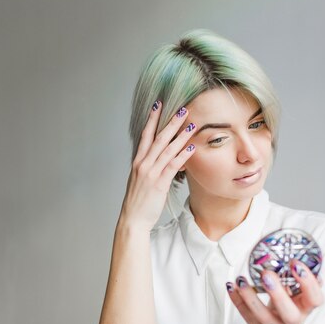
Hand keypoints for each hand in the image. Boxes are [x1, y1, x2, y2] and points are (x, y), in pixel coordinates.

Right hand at [119, 102, 197, 230]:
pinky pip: (172, 165)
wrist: (133, 218)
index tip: (158, 104)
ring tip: (192, 124)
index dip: (152, 119)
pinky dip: (182, 155)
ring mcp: (150, 173)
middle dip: (171, 122)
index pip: (145, 135)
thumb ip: (150, 167)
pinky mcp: (159, 183)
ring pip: (167, 149)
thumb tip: (162, 158)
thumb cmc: (138, 201)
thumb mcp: (141, 179)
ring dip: (181, 135)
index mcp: (138, 162)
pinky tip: (190, 146)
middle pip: (158, 138)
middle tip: (182, 109)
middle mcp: (143, 164)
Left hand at [226, 260, 324, 323]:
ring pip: (263, 317)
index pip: (315, 299)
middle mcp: (293, 322)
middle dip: (277, 293)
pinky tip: (231, 286)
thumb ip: (298, 281)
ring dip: (250, 296)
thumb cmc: (289, 310)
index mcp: (306, 309)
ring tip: (241, 279)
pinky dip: (237, 300)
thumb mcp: (298, 297)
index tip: (295, 264)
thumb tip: (300, 258)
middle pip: (289, 313)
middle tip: (266, 274)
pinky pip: (246, 316)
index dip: (308, 283)